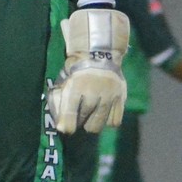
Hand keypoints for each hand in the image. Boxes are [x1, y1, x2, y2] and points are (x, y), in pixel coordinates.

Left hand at [48, 8, 129, 132]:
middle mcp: (93, 92)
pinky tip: (103, 112)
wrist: (100, 53)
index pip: (70, 115)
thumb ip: (61, 103)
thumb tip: (62, 128)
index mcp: (75, 87)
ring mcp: (109, 95)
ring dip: (92, 123)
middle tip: (78, 116)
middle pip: (84, 120)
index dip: (67, 126)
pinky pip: (115, 121)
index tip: (67, 128)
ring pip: (99, 123)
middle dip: (79, 121)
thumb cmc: (77, 70)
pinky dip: (108, 120)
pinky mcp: (121, 97)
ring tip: (91, 115)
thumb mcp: (65, 81)